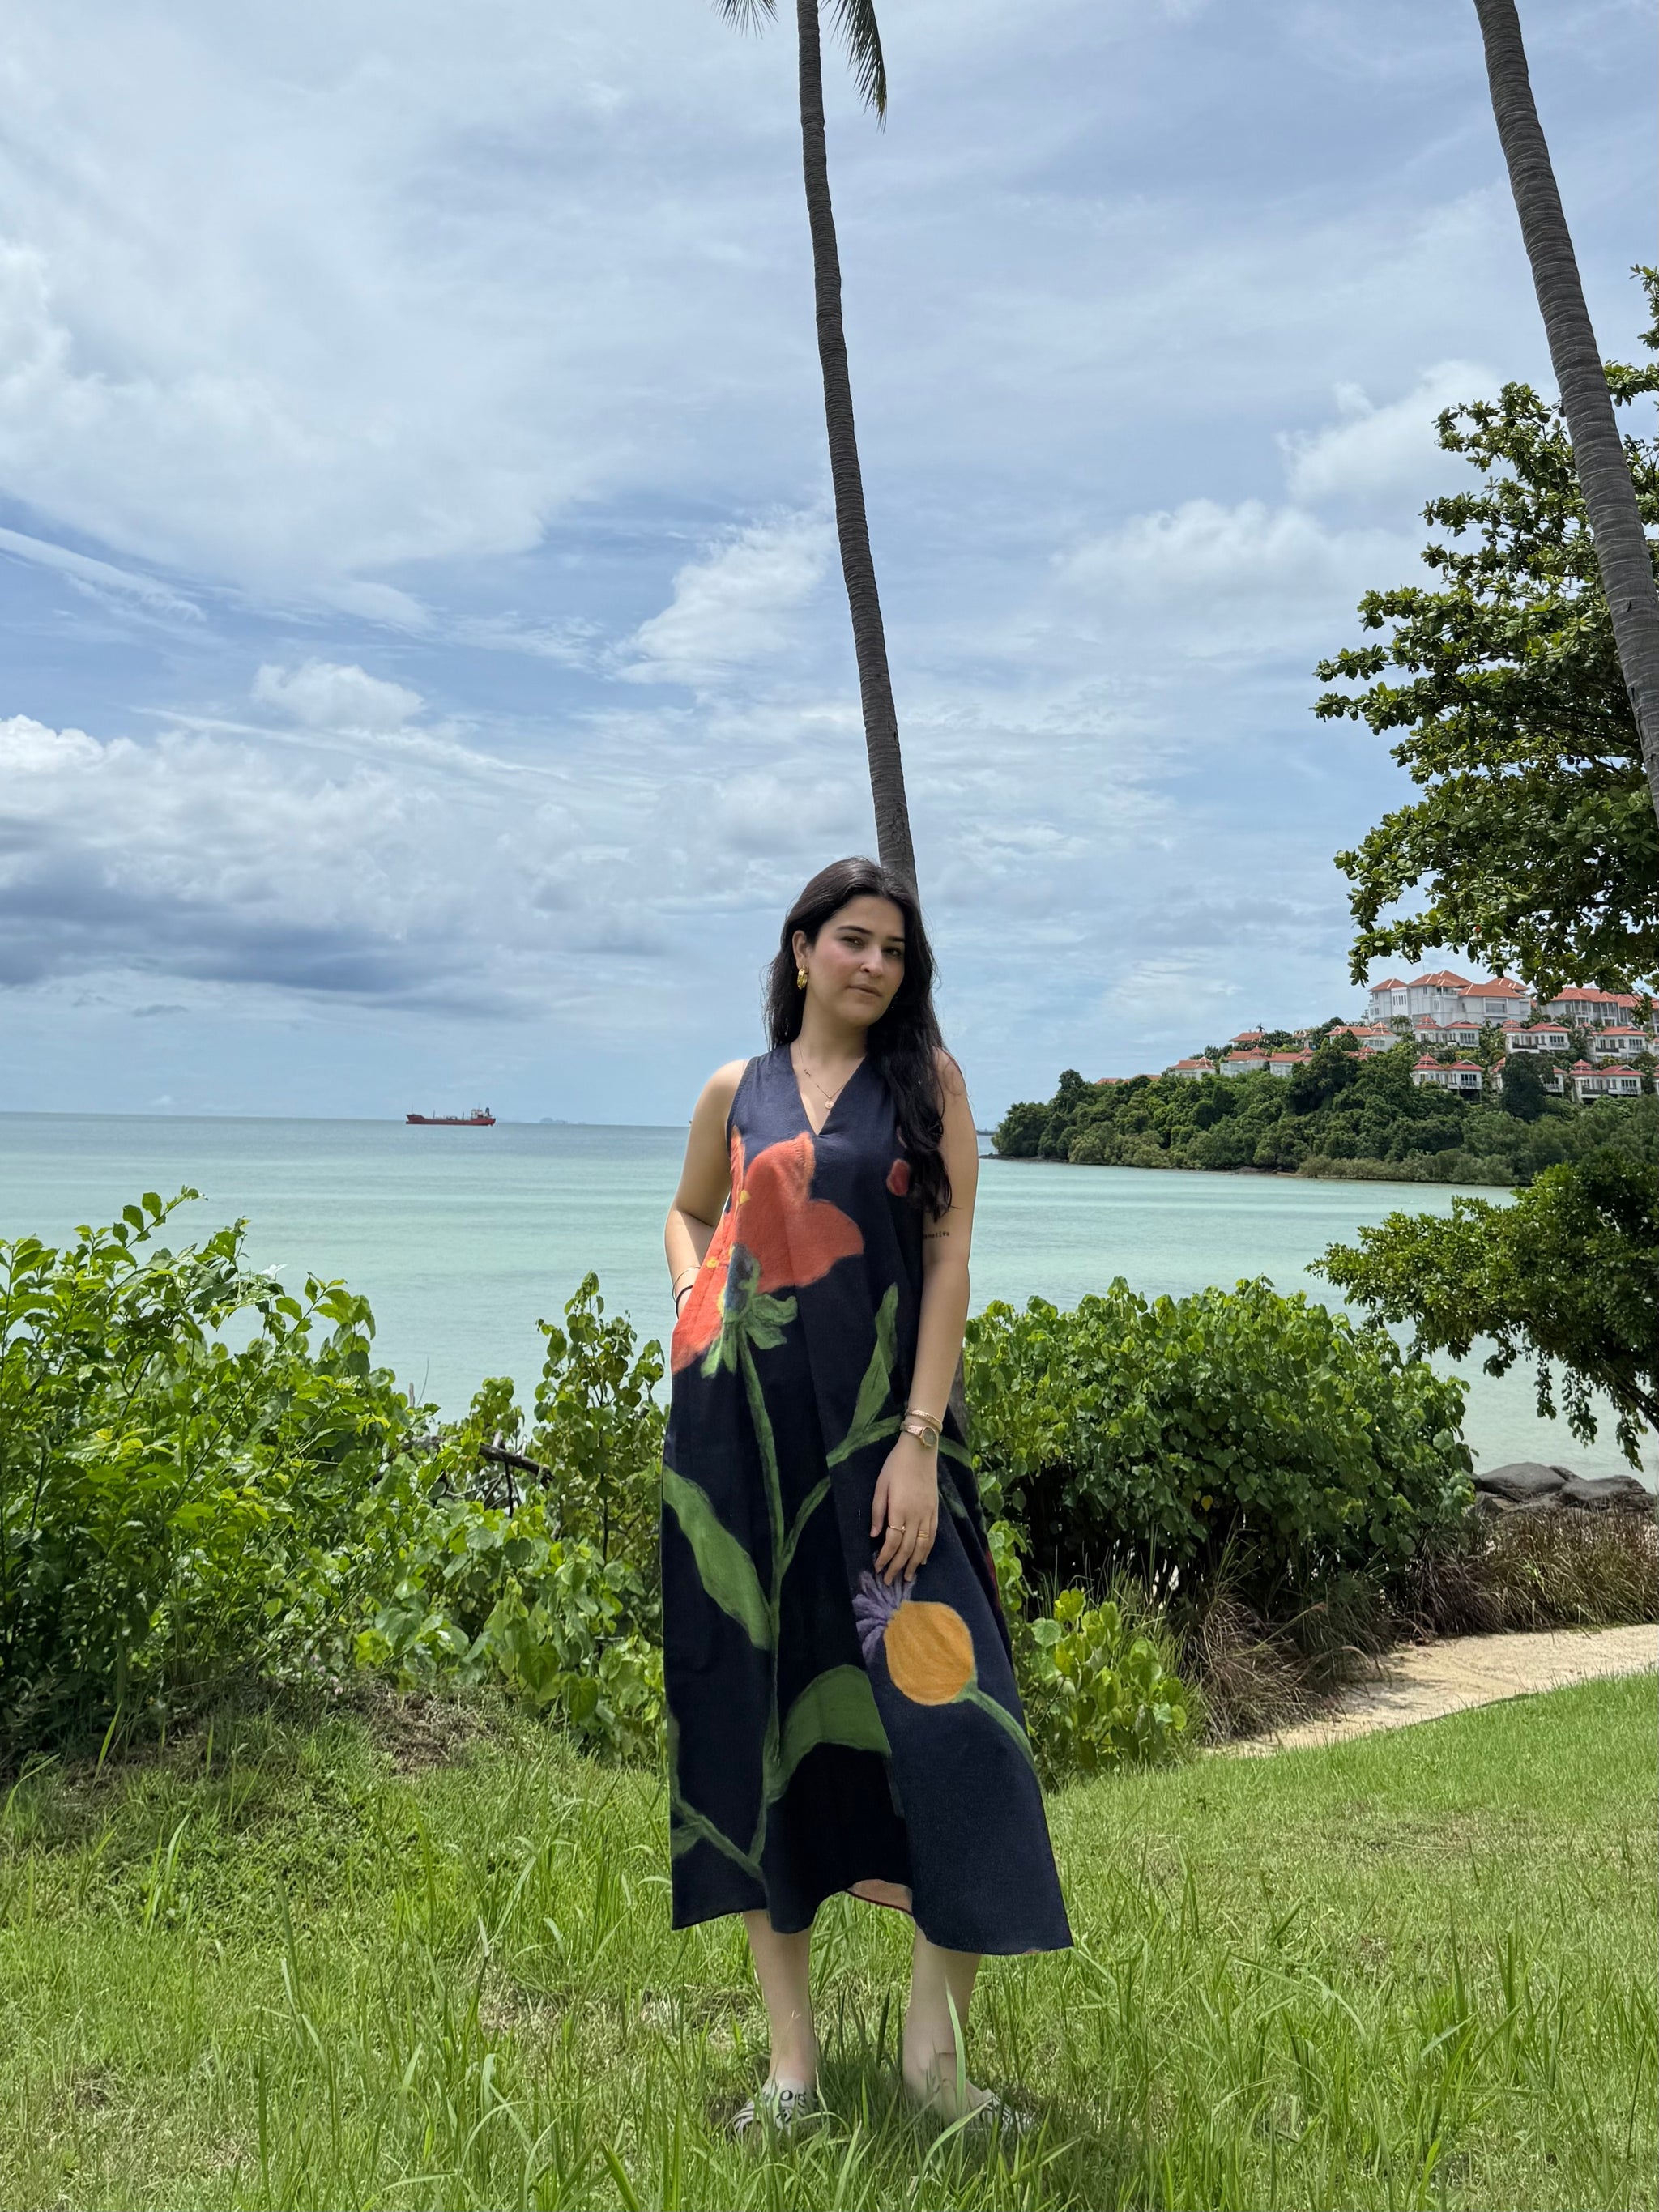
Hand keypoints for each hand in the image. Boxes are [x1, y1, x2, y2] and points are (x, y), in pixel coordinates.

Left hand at [870, 1435, 938, 1585]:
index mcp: (900, 1509)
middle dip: (897, 1566)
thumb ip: (878, 1511)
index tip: (878, 1568)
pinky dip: (927, 1550)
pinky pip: (933, 1535)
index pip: (893, 1541)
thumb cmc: (896, 1465)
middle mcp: (916, 1515)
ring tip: (906, 1577)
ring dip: (914, 1564)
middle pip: (907, 1548)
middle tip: (889, 1581)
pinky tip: (922, 1559)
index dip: (885, 1557)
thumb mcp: (880, 1485)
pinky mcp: (935, 1510)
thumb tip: (874, 1536)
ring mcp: (928, 1514)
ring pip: (922, 1545)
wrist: (920, 1449)